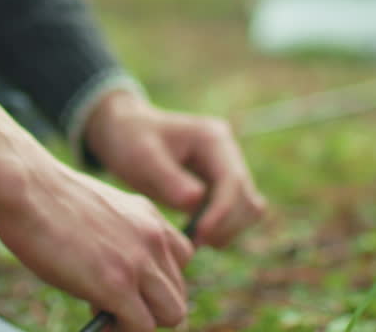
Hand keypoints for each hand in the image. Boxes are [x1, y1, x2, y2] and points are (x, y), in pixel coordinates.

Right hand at [0, 93, 192, 331]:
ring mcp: (139, 262)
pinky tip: (95, 317)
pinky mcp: (117, 285)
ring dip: (141, 322)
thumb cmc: (47, 200)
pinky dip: (121, 330)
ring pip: (172, 314)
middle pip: (178, 293)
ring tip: (105, 311)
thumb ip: (120, 238)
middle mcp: (154, 238)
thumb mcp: (100, 211)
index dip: (156, 279)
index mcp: (149, 216)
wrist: (27, 188)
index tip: (129, 283)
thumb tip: (114, 272)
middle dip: (150, 308)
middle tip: (114, 305)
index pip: (182, 259)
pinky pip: (142, 327)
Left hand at [83, 89, 266, 247]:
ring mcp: (227, 168)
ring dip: (228, 229)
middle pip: (247, 196)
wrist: (127, 131)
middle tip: (195, 243)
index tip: (201, 234)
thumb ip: (169, 178)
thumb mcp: (142, 156)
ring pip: (248, 208)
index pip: (233, 180)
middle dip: (226, 224)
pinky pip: (236, 213)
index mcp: (213, 138)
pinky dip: (222, 227)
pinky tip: (196, 234)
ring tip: (195, 240)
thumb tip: (196, 201)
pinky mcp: (221, 185)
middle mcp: (228, 152)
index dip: (222, 211)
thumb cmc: (131, 140)